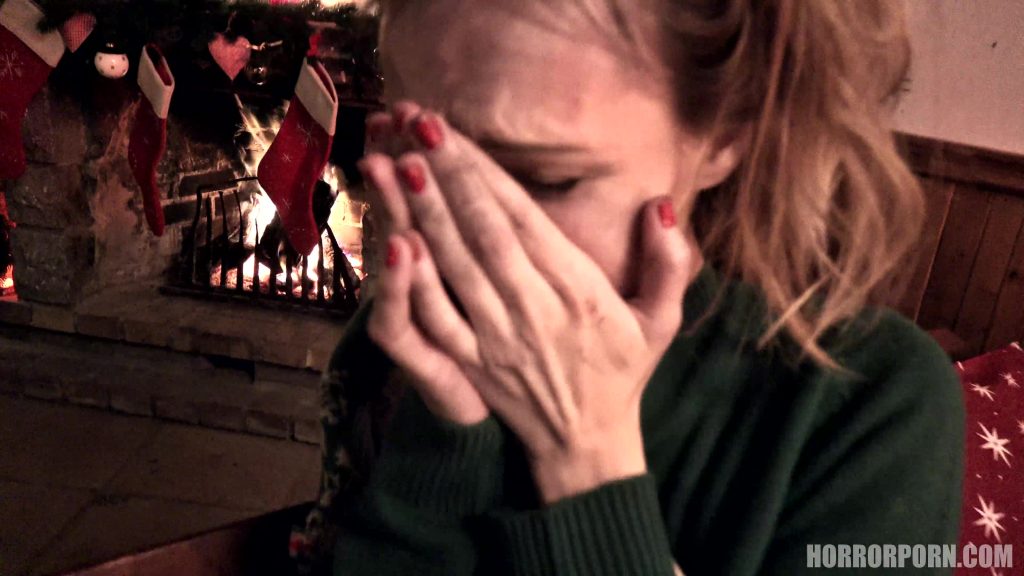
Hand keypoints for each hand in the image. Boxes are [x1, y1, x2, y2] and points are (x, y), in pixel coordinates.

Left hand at [361, 103, 700, 502]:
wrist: (587, 441)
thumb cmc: (622, 370)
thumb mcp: (662, 318)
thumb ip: (669, 262)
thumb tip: (660, 204)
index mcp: (579, 290)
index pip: (523, 218)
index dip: (485, 172)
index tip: (453, 131)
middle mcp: (534, 308)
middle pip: (484, 231)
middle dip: (448, 175)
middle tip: (417, 125)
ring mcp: (497, 337)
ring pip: (456, 265)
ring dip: (425, 213)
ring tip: (398, 165)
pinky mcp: (470, 362)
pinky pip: (438, 317)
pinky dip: (414, 279)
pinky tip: (395, 240)